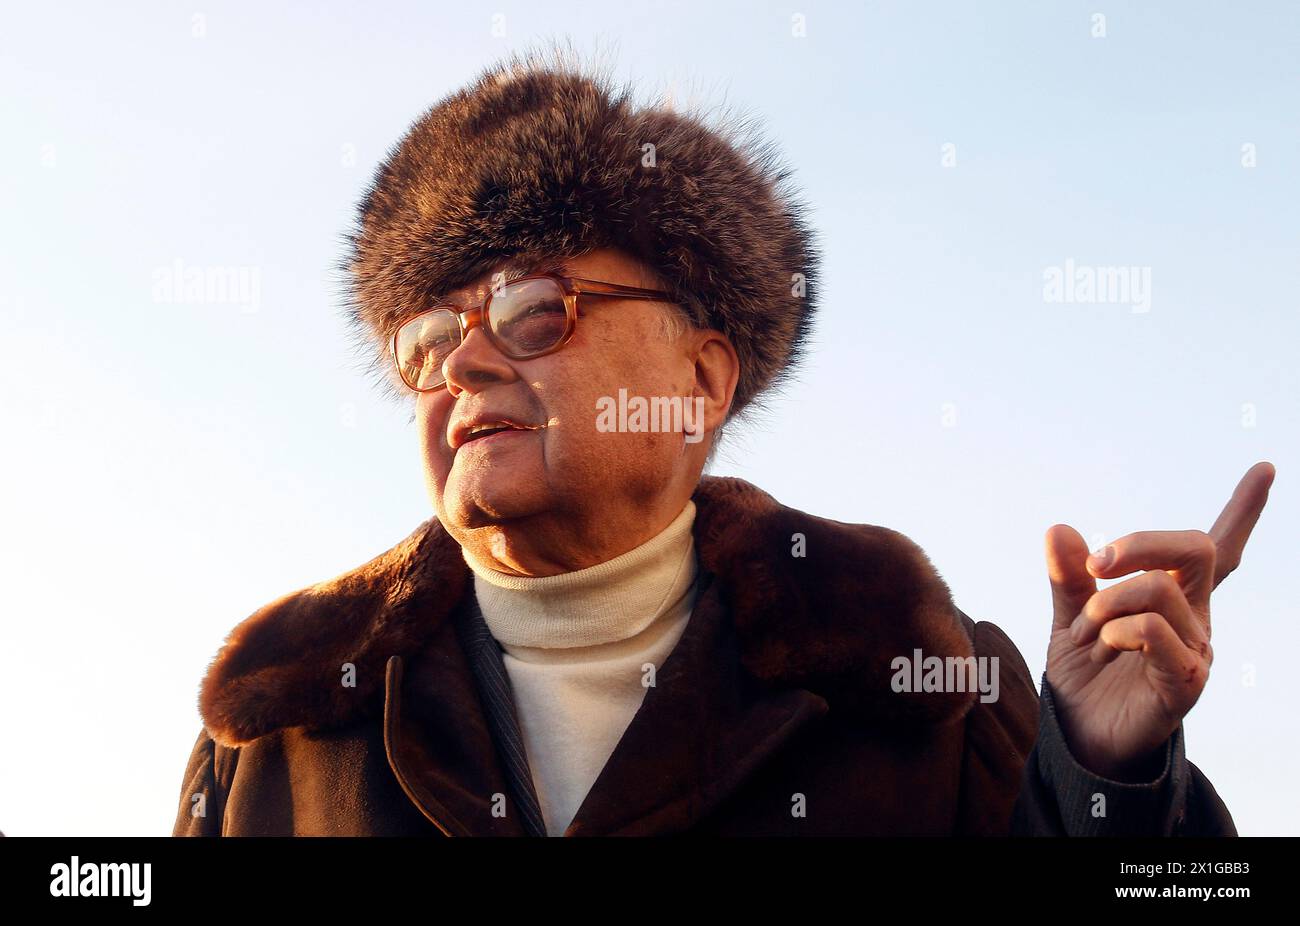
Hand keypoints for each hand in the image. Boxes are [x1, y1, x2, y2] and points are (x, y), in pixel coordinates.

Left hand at [1042, 461, 1274, 780]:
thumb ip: (1068, 576)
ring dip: (1106, 604)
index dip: (1242, 510)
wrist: (1080, 734)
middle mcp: (1195, 617)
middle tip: (1096, 564)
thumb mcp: (1070, 615)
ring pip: (1158, 590)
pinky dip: (1117, 630)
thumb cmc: (1087, 673)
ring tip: (1086, 634)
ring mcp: (1196, 649)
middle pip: (1195, 549)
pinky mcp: (1186, 681)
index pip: (1217, 548)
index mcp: (1174, 594)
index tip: (1264, 468)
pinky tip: (1104, 648)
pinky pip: (1154, 632)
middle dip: (1139, 544)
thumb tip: (1059, 528)